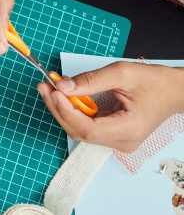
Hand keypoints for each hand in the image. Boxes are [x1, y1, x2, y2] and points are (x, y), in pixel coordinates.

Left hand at [37, 62, 183, 152]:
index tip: (52, 91)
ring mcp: (116, 140)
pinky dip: (73, 110)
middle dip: (58, 108)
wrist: (174, 91)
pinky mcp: (112, 134)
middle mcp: (122, 141)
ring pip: (79, 129)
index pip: (87, 128)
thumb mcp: (122, 73)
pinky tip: (63, 95)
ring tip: (50, 87)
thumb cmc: (155, 82)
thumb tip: (63, 87)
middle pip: (79, 131)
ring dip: (62, 109)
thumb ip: (91, 81)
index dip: (66, 110)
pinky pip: (86, 125)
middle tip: (44, 86)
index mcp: (129, 130)